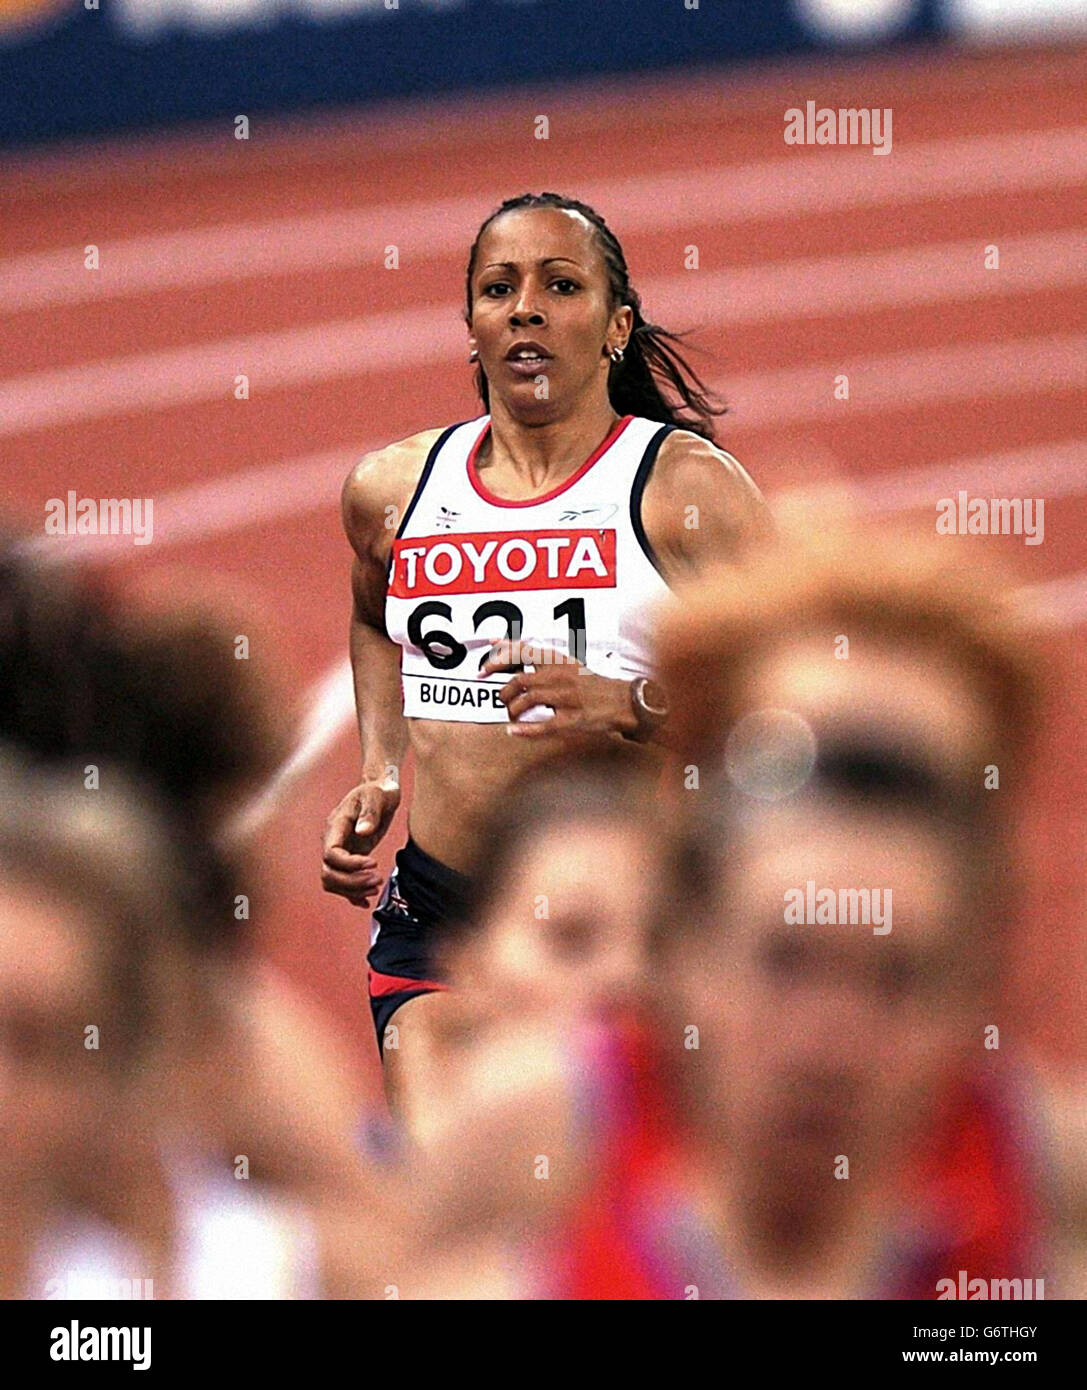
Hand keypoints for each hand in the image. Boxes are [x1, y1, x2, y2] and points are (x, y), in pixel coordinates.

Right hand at [321, 778, 400, 905]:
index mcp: (336, 826)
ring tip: (377, 885)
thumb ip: (370, 812)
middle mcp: (333, 841)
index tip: (374, 863)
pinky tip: (366, 901)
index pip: (331, 854)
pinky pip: (342, 883)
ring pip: (333, 881)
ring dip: (353, 890)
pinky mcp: (350, 859)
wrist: (381, 790)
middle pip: (329, 873)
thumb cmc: (378, 791)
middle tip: (377, 879)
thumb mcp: (377, 796)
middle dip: (352, 881)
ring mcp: (340, 851)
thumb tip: (363, 831)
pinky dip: (352, 895)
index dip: (350, 864)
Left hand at [478, 639, 637, 741]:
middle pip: (519, 680)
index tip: (484, 669)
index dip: (498, 659)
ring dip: (513, 711)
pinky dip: (524, 730)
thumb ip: (538, 658)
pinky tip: (514, 731)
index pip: (522, 651)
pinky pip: (542, 725)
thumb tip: (500, 644)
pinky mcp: (572, 719)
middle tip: (501, 699)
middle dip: (503, 692)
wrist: (623, 700)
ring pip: (526, 702)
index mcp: (559, 661)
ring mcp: (566, 698)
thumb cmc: (592, 684)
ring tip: (513, 715)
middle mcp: (561, 676)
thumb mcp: (567, 663)